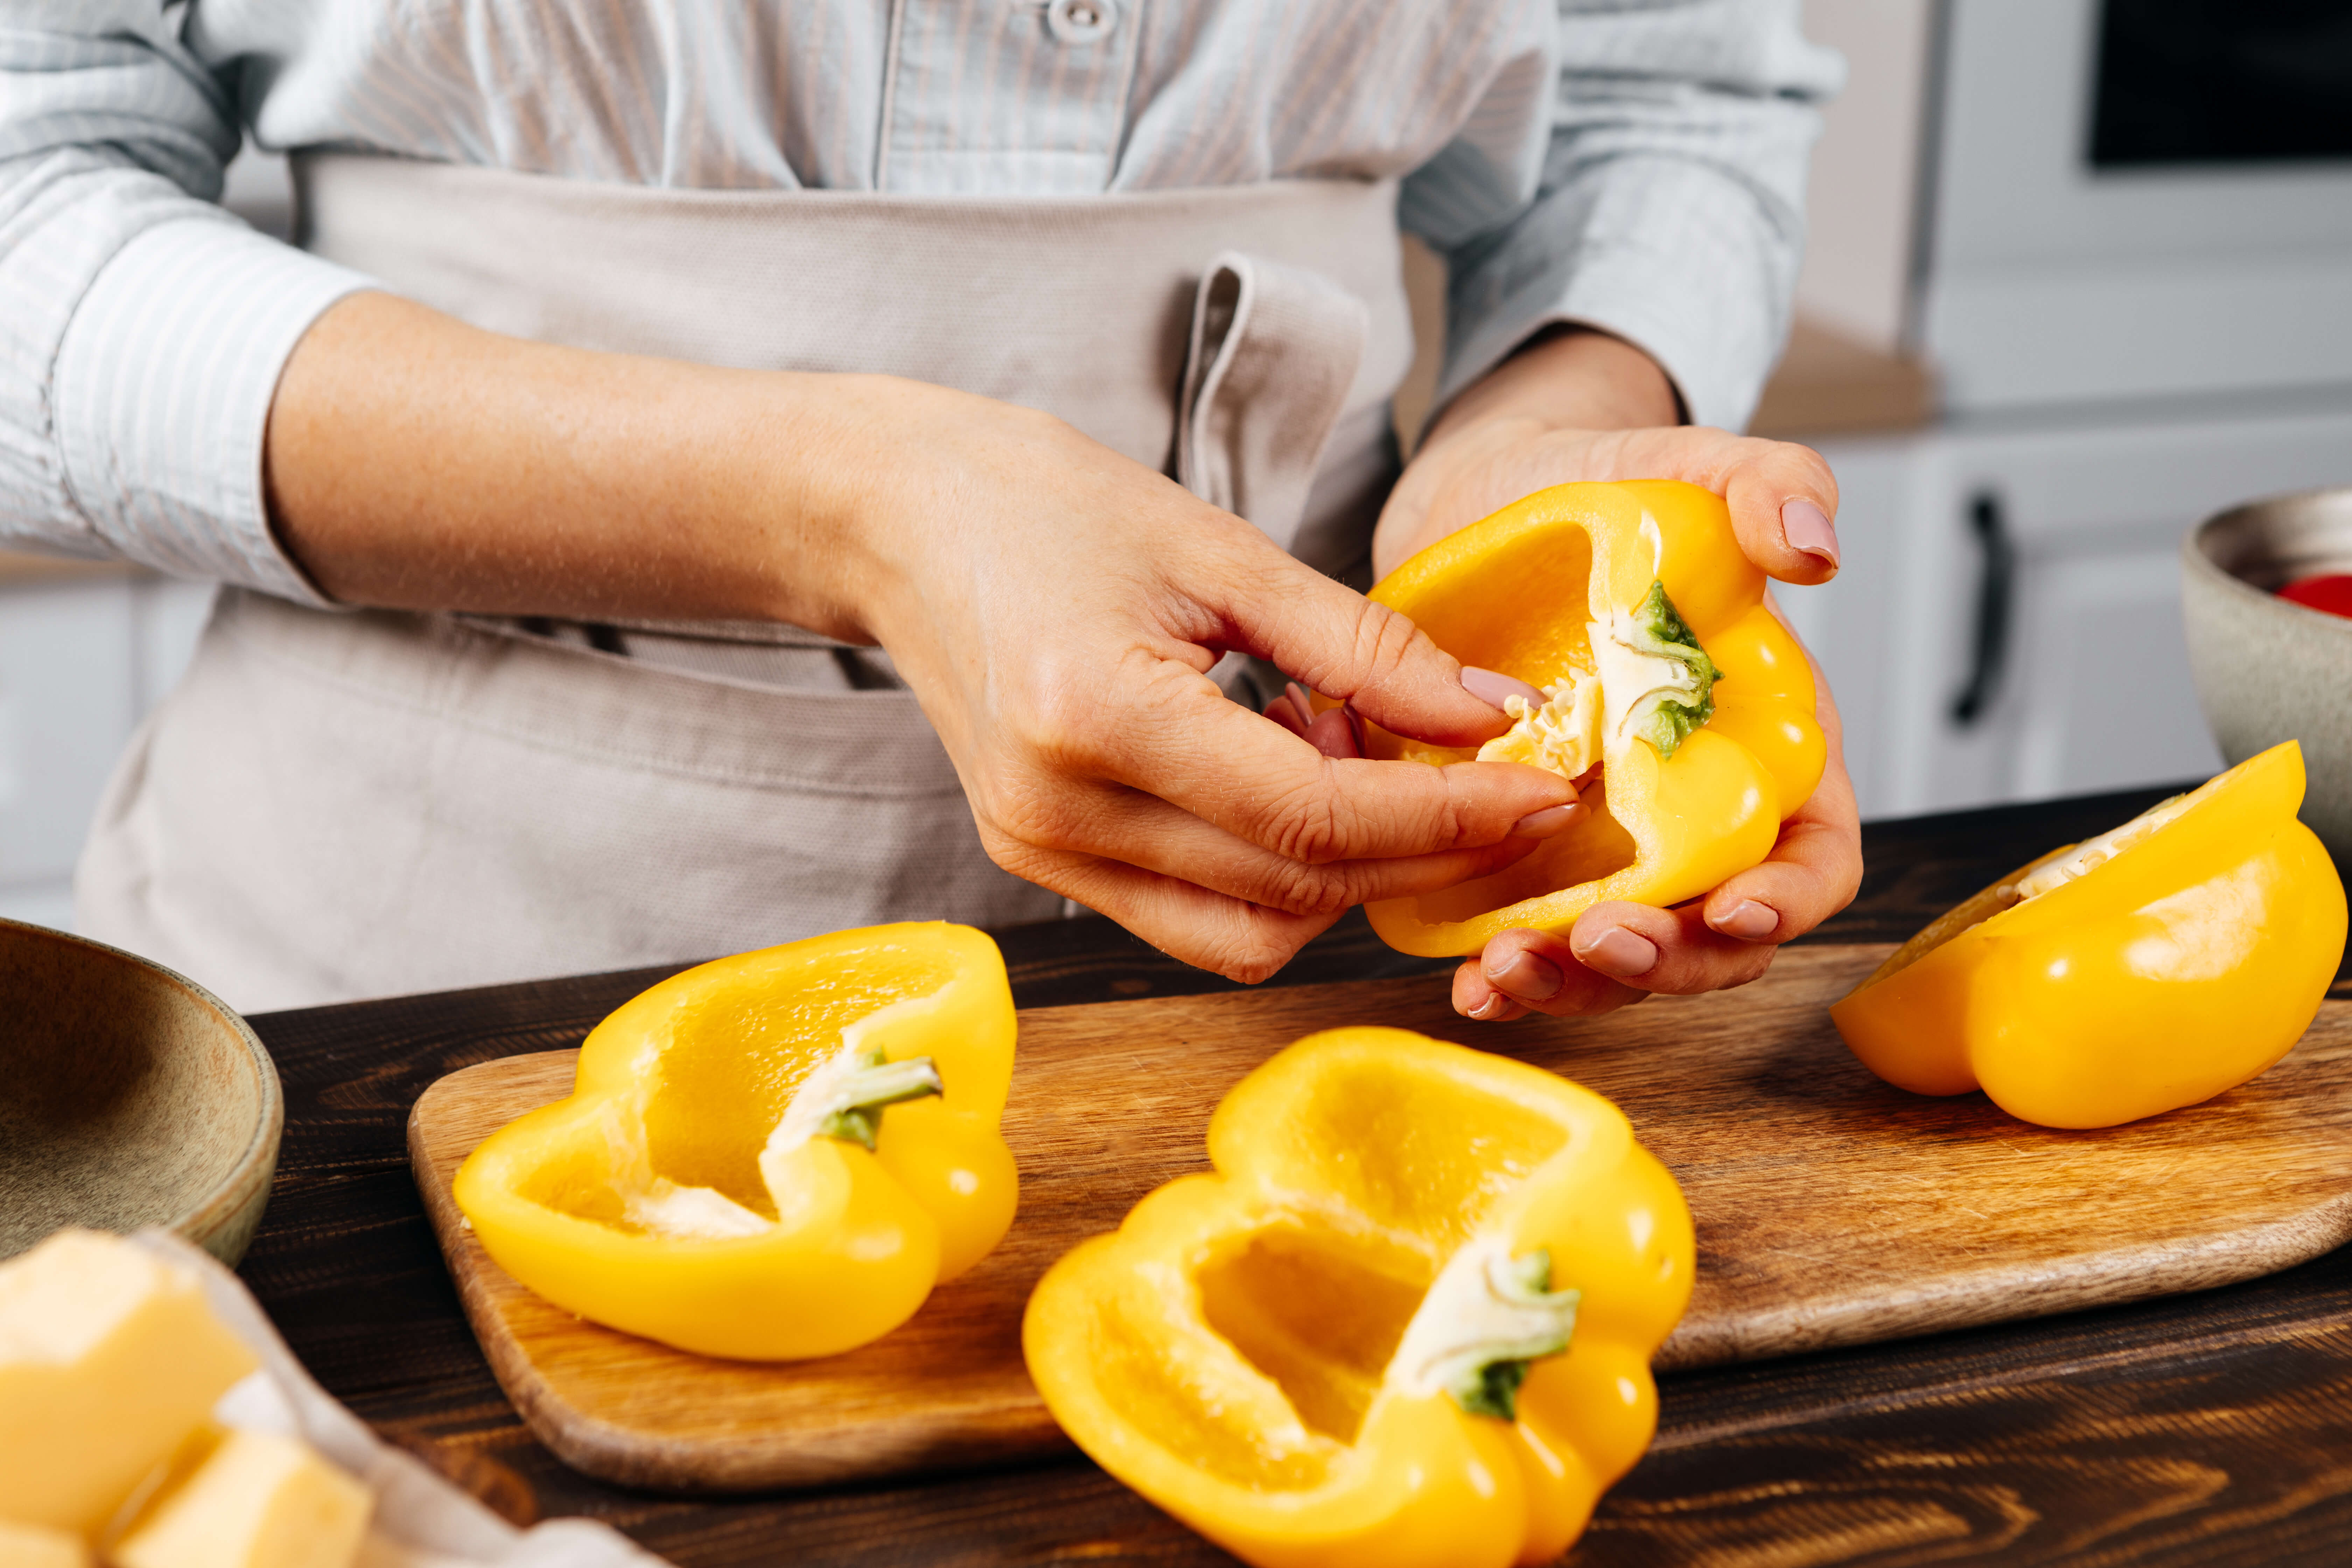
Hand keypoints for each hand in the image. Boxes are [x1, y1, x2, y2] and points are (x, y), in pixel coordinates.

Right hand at [266, 294, 1578, 983]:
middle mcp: (1056, 812)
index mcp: (1093, 714)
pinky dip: (1277, 868)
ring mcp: (1041, 853)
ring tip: (1349, 749)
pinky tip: (1287, 773)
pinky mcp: (1044, 864)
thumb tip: (1493, 719)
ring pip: (1251, 931)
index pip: (1310, 816)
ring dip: (1343, 867)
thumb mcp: (1220, 549)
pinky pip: (1199, 916)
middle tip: (1475, 763)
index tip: (1544, 789)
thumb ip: (1362, 645)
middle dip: (1414, 846)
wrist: (896, 522)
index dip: (1445, 815)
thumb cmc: (1044, 504)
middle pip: (1291, 890)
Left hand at [1371, 328, 1861, 1019]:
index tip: (1738, 909)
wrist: (1483, 499)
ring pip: (1614, 954)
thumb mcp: (1682, 468)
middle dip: (1667, 960)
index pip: (1811, 853)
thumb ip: (1765, 485)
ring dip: (1571, 982)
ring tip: (1508, 970)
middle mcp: (1685, 813)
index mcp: (1758, 746)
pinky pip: (1519, 931)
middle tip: (1602, 942)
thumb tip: (1814, 543)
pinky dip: (1498, 967)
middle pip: (1712, 934)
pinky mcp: (1512, 847)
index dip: (1788, 897)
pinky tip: (1465, 976)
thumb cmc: (1601, 489)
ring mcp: (1599, 841)